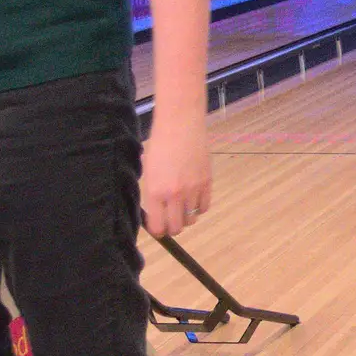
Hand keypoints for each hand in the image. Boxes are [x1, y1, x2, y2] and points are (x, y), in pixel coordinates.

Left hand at [140, 111, 210, 237]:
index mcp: (155, 191)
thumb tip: (155, 209)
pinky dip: (199, 207)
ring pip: (192, 219)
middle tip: (169, 221)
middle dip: (172, 227)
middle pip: (177, 227)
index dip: (157, 231)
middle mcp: (174, 194)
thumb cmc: (160, 142)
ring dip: (186, 217)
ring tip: (181, 208)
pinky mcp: (207, 183)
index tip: (157, 228)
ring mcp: (193, 189)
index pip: (158, 226)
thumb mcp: (148, 169)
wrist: (181, 124)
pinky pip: (204, 207)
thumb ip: (152, 191)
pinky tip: (193, 199)